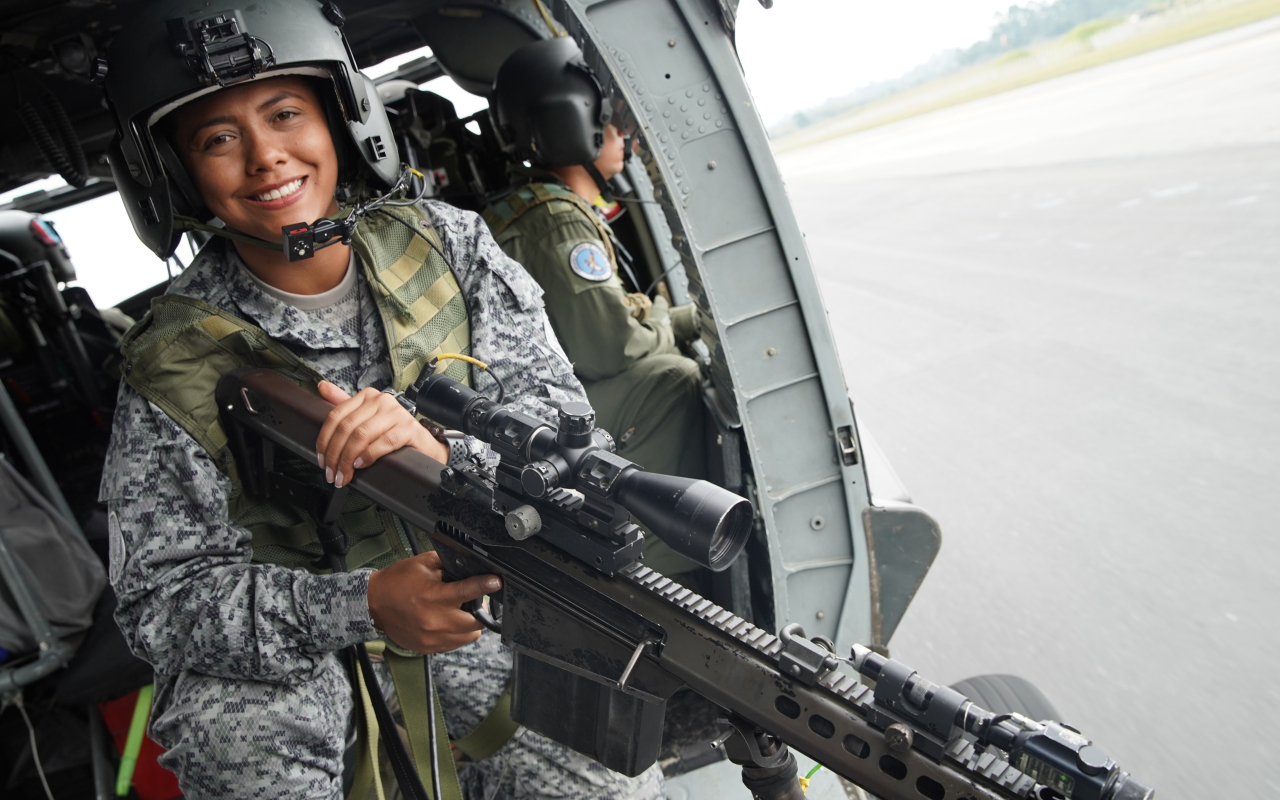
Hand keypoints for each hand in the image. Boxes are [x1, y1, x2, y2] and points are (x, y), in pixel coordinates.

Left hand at [315, 381, 447, 486]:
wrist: (423, 445)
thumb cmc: (393, 433)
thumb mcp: (366, 418)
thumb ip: (344, 403)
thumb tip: (321, 387)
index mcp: (367, 396)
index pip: (335, 416)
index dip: (324, 440)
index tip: (322, 460)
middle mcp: (381, 400)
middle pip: (346, 428)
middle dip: (335, 454)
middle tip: (332, 473)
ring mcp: (396, 413)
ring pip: (361, 435)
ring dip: (348, 459)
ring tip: (345, 474)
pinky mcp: (408, 428)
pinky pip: (383, 442)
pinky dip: (368, 456)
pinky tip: (361, 464)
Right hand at [367, 551, 499, 652]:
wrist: (373, 605)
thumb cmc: (397, 582)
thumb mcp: (423, 564)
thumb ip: (448, 563)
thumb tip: (471, 565)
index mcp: (435, 597)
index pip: (469, 591)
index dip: (486, 585)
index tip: (497, 582)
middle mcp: (436, 621)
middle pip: (477, 622)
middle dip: (482, 609)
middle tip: (476, 600)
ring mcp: (433, 637)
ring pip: (470, 636)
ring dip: (471, 624)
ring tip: (462, 613)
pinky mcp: (429, 648)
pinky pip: (456, 644)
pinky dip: (459, 634)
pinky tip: (450, 622)